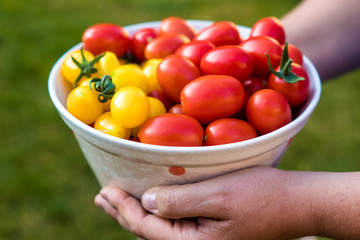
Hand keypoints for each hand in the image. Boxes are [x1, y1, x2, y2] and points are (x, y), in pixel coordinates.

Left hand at [94, 167, 316, 238]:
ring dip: (136, 211)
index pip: (144, 226)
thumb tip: (147, 201)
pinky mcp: (209, 231)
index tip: (104, 190)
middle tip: (102, 197)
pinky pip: (172, 224)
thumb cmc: (261, 197)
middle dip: (122, 211)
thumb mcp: (218, 195)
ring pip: (157, 228)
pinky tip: (150, 205)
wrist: (296, 204)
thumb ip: (180, 201)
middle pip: (146, 230)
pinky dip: (155, 212)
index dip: (122, 207)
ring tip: (117, 201)